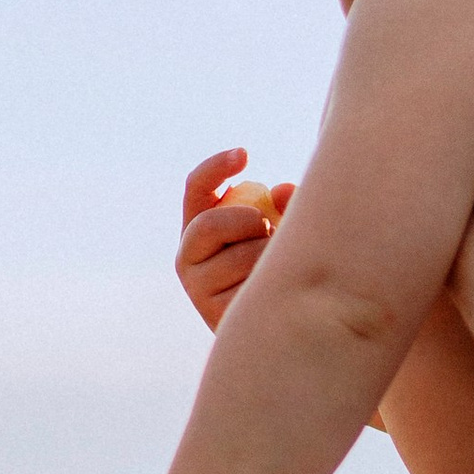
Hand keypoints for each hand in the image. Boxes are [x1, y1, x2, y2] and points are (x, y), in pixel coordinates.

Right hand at [175, 147, 293, 335]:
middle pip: (209, 225)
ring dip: (268, 254)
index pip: (197, 188)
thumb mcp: (281, 226)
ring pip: (239, 257)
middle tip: (268, 227)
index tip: (245, 154)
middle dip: (246, 220)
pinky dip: (273, 281)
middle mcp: (189, 257)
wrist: (284, 319)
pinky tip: (279, 287)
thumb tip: (281, 190)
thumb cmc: (281, 263)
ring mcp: (198, 288)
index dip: (216, 168)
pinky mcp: (214, 314)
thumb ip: (282, 204)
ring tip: (281, 263)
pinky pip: (250, 286)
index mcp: (200, 226)